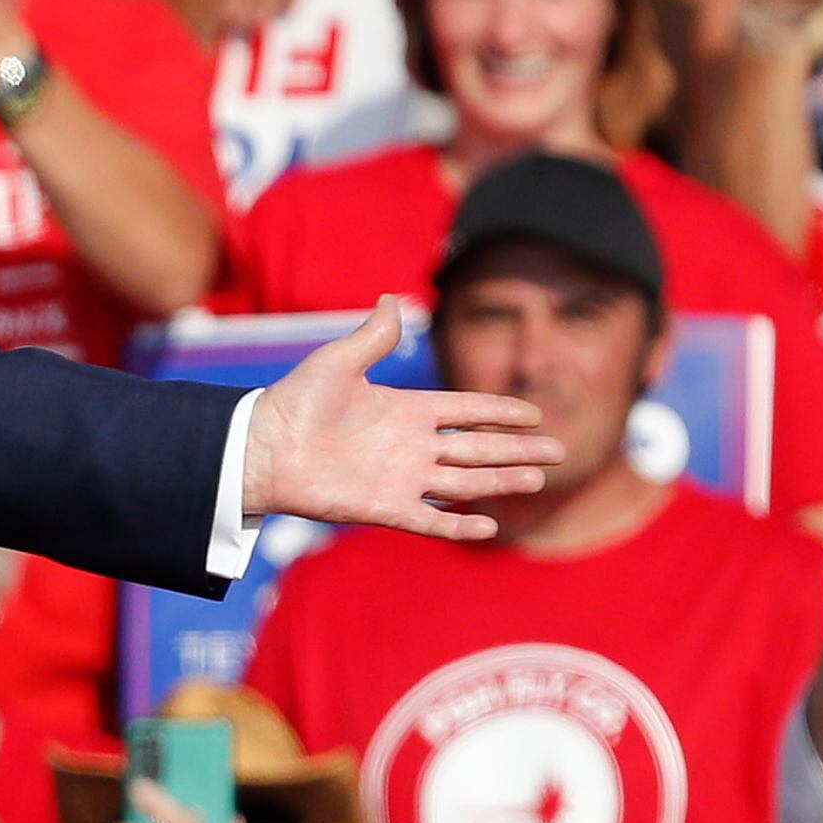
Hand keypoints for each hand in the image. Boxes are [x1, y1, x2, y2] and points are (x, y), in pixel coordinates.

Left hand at [239, 304, 562, 539]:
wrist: (263, 448)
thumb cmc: (296, 402)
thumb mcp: (338, 362)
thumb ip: (374, 337)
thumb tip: (392, 297)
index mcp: (406, 409)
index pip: (466, 411)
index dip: (500, 412)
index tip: (535, 413)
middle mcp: (411, 446)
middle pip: (477, 448)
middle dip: (517, 449)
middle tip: (559, 451)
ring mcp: (401, 478)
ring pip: (464, 482)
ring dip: (501, 481)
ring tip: (538, 478)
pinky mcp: (384, 508)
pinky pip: (430, 519)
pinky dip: (459, 525)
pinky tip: (490, 525)